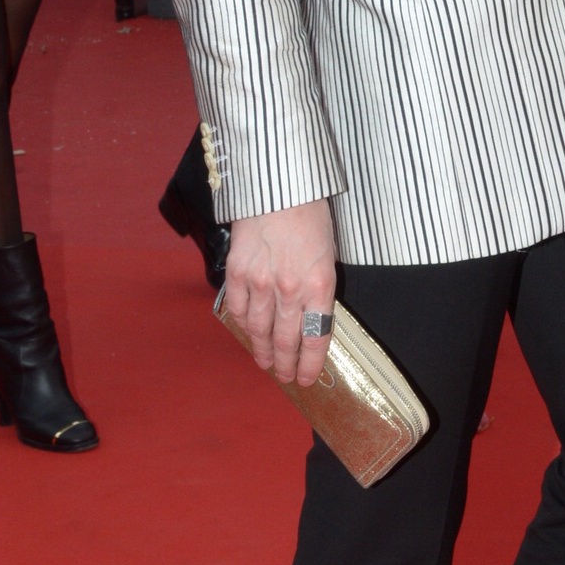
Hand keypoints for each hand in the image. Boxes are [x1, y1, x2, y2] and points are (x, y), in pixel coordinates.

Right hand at [224, 198, 336, 385]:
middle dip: (285, 364)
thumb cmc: (311, 214)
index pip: (315, 338)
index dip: (309, 364)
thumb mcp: (328, 254)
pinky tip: (246, 332)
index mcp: (320, 286)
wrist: (279, 185)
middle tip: (284, 376)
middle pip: (286, 340)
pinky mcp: (237, 272)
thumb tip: (311, 316)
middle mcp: (290, 290)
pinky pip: (236, 309)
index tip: (305, 379)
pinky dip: (240, 324)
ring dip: (262, 350)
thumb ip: (319, 287)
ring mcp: (260, 283)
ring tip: (265, 362)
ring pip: (258, 330)